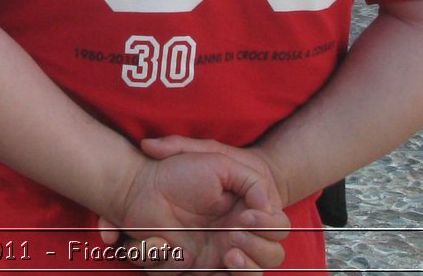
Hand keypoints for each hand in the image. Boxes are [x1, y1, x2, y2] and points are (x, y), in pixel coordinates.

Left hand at [98, 136, 289, 272]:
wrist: (144, 188)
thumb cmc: (184, 170)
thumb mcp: (217, 157)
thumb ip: (248, 178)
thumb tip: (267, 205)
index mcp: (248, 210)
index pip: (278, 226)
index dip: (270, 225)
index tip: (246, 216)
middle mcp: (240, 234)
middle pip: (272, 255)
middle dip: (258, 248)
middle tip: (233, 234)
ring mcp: (223, 254)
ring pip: (252, 274)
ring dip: (246, 268)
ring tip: (227, 254)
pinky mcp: (204, 268)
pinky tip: (211, 266)